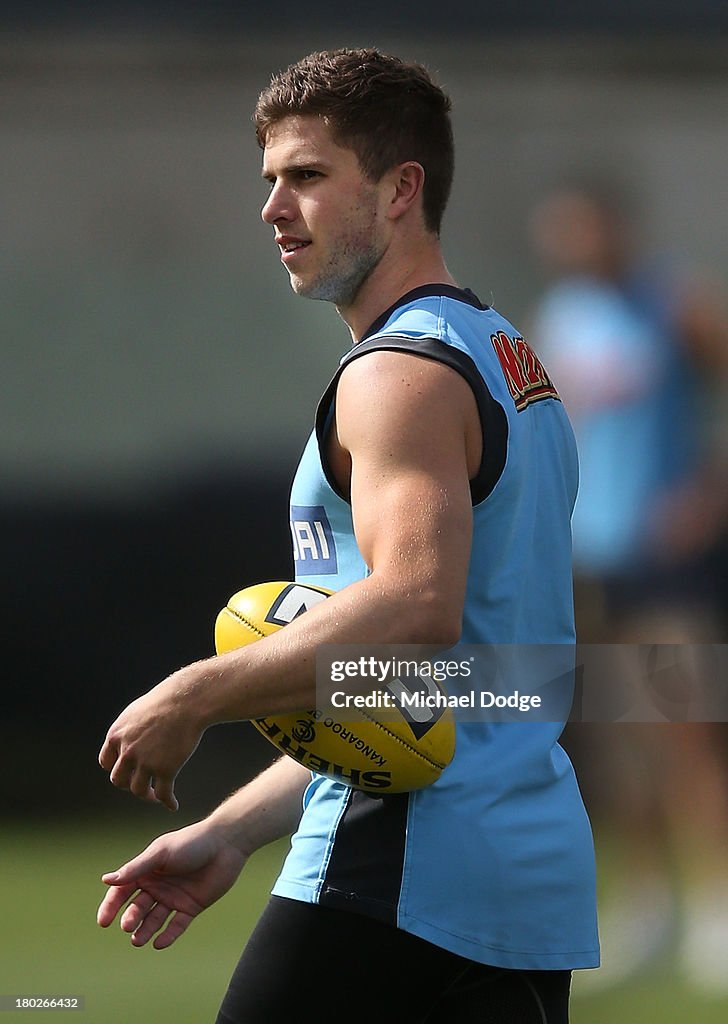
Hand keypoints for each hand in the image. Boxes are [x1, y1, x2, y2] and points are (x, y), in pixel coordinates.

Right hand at [97, 821, 246, 948]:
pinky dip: (167, 935)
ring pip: (154, 919)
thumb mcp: (161, 854)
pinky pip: (176, 926)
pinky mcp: (191, 907)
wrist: (225, 844)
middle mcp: (158, 885)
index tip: (104, 921)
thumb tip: (106, 880)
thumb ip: (136, 868)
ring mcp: (174, 897)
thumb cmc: (191, 842)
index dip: (111, 906)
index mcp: (147, 870)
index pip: (123, 891)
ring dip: (145, 930)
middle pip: (138, 907)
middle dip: (131, 918)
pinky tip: (158, 943)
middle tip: (128, 926)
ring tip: (138, 940)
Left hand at [99, 671, 206, 810]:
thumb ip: (127, 730)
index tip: (130, 770)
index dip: (118, 768)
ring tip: (157, 795)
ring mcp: (146, 762)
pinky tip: (173, 804)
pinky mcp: (166, 769)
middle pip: (119, 780)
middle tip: (143, 784)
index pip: (106, 762)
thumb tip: (125, 741)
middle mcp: (127, 751)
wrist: (186, 701)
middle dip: (130, 784)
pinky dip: (167, 802)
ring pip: (139, 790)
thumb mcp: (136, 712)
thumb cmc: (165, 702)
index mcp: (116, 736)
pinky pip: (163, 794)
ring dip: (147, 795)